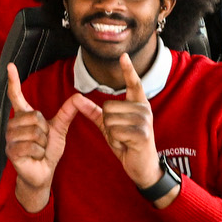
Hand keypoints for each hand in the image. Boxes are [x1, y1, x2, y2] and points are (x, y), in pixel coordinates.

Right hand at [1, 64, 96, 209]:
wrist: (42, 173)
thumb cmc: (47, 151)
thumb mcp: (59, 129)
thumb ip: (66, 113)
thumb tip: (78, 96)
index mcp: (24, 116)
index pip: (16, 96)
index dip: (13, 81)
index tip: (10, 65)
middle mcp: (13, 125)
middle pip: (35, 117)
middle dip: (45, 131)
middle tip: (42, 141)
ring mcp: (10, 138)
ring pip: (34, 132)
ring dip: (42, 143)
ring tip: (38, 149)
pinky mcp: (11, 151)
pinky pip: (31, 145)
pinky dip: (38, 152)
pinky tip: (35, 156)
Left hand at [87, 51, 162, 187]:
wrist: (142, 166)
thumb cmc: (127, 143)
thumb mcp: (109, 126)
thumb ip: (94, 112)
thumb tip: (77, 98)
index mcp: (138, 104)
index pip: (134, 83)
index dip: (128, 70)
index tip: (123, 55)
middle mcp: (143, 109)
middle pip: (108, 106)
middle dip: (107, 123)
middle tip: (120, 134)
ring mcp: (144, 121)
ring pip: (110, 119)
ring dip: (111, 134)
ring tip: (124, 140)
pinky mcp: (142, 134)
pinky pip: (115, 131)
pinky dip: (115, 141)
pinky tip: (126, 145)